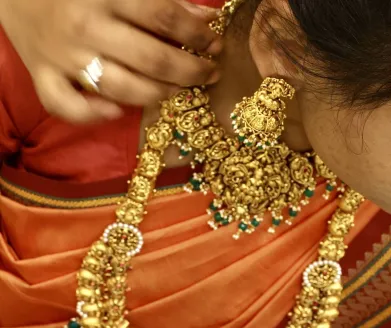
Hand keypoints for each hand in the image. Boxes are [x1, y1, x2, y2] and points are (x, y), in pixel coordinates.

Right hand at [0, 0, 221, 122]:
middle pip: (152, 60)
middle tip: (210, 73)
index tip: (216, 44)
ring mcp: (63, 56)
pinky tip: (117, 110)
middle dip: (191, 71)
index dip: (198, 35)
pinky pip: (68, 107)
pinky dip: (94, 114)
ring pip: (122, 89)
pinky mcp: (43, 76)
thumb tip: (205, 18)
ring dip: (158, 94)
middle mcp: (86, 28)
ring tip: (176, 89)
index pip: (164, 17)